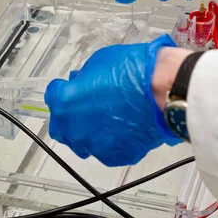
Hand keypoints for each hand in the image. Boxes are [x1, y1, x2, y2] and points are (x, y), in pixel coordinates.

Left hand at [44, 34, 190, 166]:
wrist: (165, 90)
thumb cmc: (133, 70)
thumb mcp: (100, 61)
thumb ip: (84, 78)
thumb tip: (81, 83)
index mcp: (65, 103)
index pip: (52, 96)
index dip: (62, 89)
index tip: (70, 86)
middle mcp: (75, 129)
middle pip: (61, 129)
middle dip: (69, 118)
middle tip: (85, 106)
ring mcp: (96, 146)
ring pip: (84, 143)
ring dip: (90, 132)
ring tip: (109, 118)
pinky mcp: (117, 156)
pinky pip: (108, 150)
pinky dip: (112, 141)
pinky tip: (125, 127)